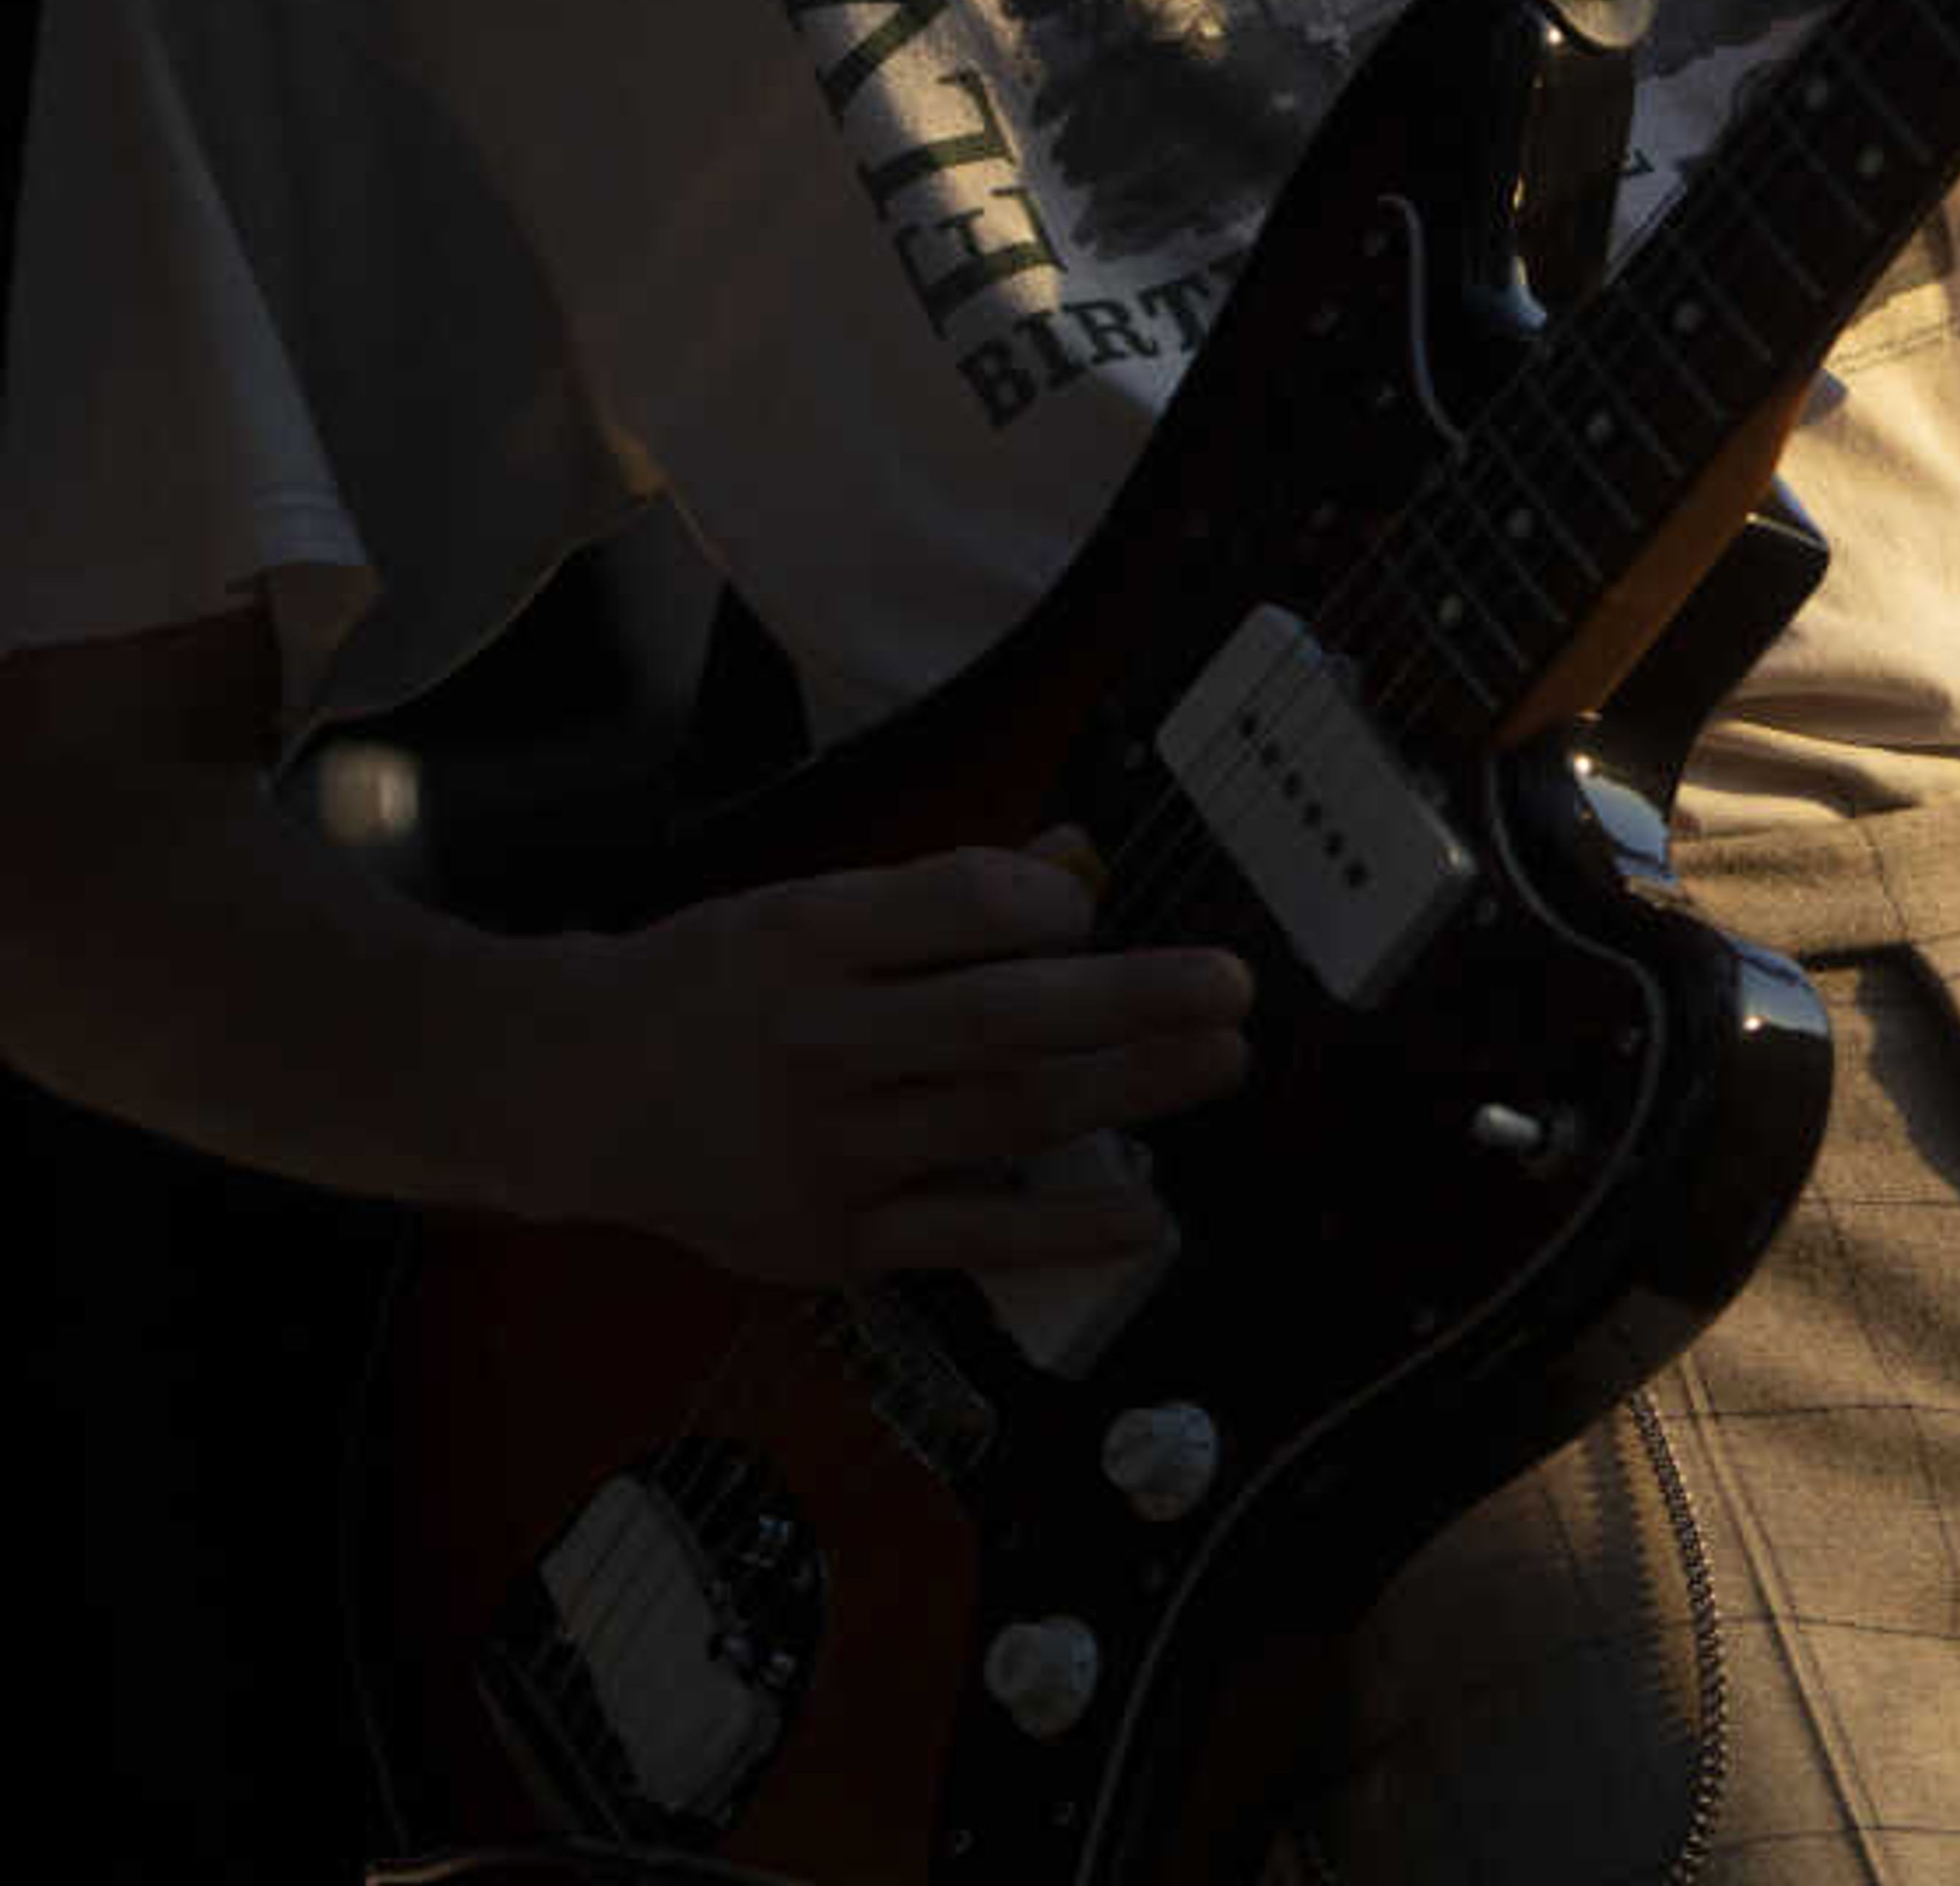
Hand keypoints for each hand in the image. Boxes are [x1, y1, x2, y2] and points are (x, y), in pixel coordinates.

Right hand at [558, 838, 1253, 1287]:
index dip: (1044, 903)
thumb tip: (1075, 869)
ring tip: (1218, 1062)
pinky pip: (971, 1236)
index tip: (1097, 905)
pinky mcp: (835, 1241)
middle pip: (1001, 1019)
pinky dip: (1065, 1229)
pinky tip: (1148, 1213)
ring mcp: (830, 1151)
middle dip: (1132, 1001)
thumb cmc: (712, 983)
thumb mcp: (805, 905)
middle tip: (1232, 987)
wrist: (577, 1091)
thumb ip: (938, 894)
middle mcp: (821, 1041)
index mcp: (809, 937)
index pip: (955, 906)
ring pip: (1002, 1119)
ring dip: (1127, 1093)